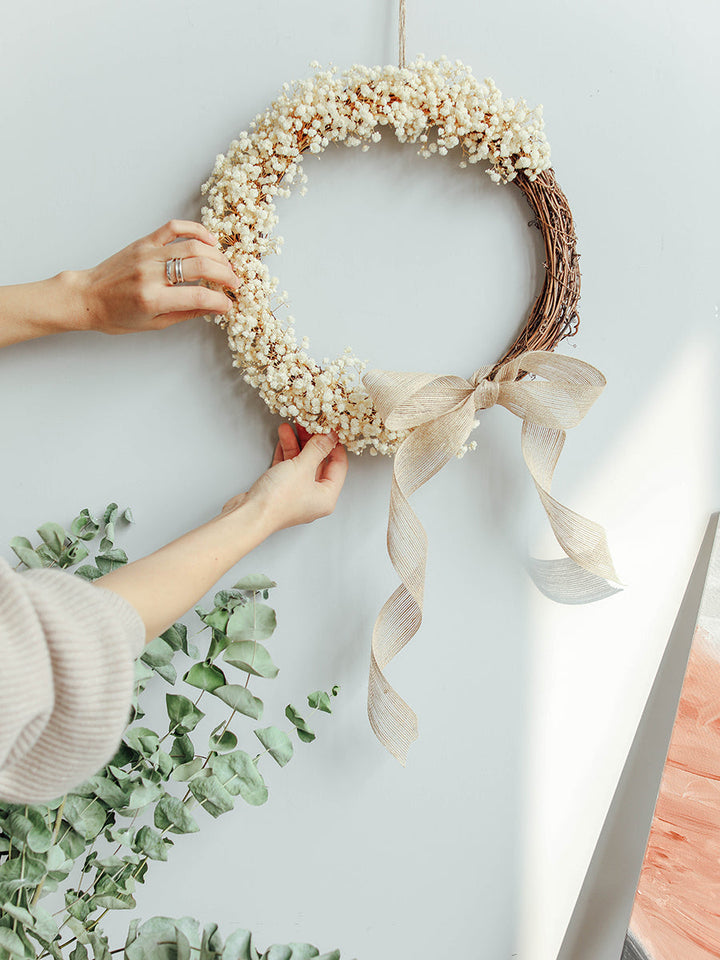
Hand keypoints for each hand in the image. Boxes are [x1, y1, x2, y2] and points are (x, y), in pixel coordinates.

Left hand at [76, 219, 239, 333]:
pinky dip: (195, 230)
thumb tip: (212, 306)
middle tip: (234, 283)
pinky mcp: (144, 242)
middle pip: (200, 267)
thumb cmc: (116, 315)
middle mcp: (150, 274)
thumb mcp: (153, 324)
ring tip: (226, 266)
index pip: (197, 296)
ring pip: (192, 246)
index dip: (219, 301)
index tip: (229, 304)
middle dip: (225, 275)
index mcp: (152, 299)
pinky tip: (209, 241)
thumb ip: (185, 313)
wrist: (87, 296)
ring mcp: (147, 254)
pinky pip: (173, 228)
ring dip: (216, 255)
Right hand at [221, 423, 348, 531]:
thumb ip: (317, 449)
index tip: (330, 429)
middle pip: (319, 463)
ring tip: (290, 426)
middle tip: (308, 423)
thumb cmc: (278, 500)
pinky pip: (287, 467)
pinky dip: (286, 453)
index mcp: (326, 496)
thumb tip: (330, 436)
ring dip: (296, 444)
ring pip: (301, 464)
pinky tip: (283, 438)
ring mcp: (296, 494)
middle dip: (312, 441)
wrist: (249, 515)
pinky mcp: (279, 491)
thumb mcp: (302, 467)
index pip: (338, 466)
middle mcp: (313, 497)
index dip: (335, 445)